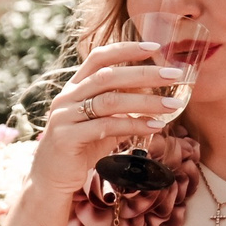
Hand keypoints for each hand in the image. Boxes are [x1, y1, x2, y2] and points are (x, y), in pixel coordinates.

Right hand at [30, 40, 181, 195]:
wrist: (50, 178)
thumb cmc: (79, 148)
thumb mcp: (102, 122)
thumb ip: (121, 108)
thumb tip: (152, 92)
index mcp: (74, 87)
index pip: (98, 57)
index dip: (125, 49)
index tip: (154, 47)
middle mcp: (67, 97)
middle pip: (108, 76)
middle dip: (144, 73)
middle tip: (175, 75)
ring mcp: (65, 116)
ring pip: (110, 101)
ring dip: (146, 102)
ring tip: (173, 105)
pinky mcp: (67, 137)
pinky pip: (106, 126)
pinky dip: (134, 125)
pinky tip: (155, 126)